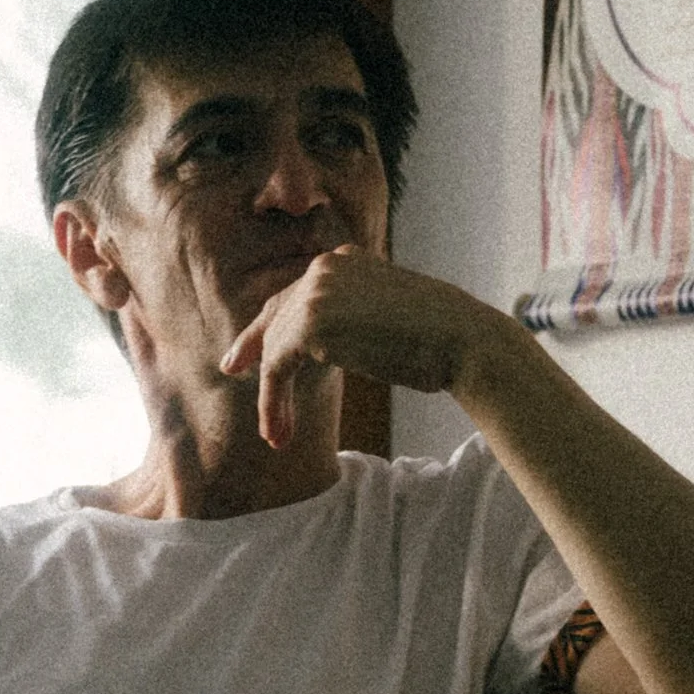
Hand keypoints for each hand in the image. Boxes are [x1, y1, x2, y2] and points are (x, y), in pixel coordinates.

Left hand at [220, 246, 525, 450]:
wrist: (460, 339)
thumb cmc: (437, 339)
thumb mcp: (386, 317)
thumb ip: (349, 318)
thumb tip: (320, 342)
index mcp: (345, 260)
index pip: (294, 295)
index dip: (269, 325)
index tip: (249, 352)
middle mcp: (325, 267)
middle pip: (275, 315)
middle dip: (254, 350)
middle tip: (232, 372)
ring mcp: (316, 292)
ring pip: (274, 347)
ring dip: (272, 395)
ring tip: (276, 434)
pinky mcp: (311, 322)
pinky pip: (277, 368)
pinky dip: (273, 402)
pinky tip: (279, 431)